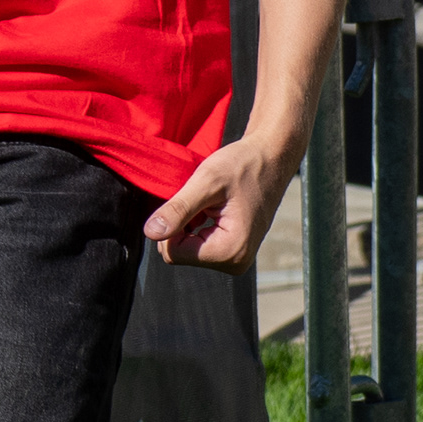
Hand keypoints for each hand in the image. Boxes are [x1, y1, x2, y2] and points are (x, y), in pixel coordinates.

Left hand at [145, 132, 299, 268]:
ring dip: (188, 223)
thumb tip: (151, 233)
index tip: (188, 201)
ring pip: (185, 249)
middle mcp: (236, 262)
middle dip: (180, 225)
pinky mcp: (233, 251)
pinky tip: (211, 208)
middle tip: (200, 200)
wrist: (271, 159)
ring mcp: (235, 259)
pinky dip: (196, 225)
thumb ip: (178, 209)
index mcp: (231, 251)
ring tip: (209, 203)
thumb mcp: (206, 182)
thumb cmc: (244, 165)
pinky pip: (197, 245)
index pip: (173, 254)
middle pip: (179, 254)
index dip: (170, 226)